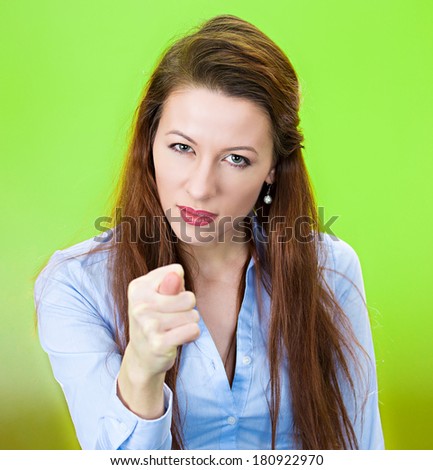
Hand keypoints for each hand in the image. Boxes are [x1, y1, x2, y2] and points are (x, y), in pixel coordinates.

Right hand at [126, 263, 199, 380]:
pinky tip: (177, 340)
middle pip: (189, 297)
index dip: (178, 288)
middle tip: (170, 319)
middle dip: (187, 309)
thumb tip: (177, 274)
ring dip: (189, 323)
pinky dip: (191, 335)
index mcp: (138, 287)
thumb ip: (171, 282)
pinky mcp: (159, 344)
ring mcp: (148, 325)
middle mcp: (140, 305)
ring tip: (173, 330)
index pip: (177, 272)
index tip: (164, 301)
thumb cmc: (156, 320)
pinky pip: (193, 330)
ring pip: (193, 315)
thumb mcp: (160, 295)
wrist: (142, 357)